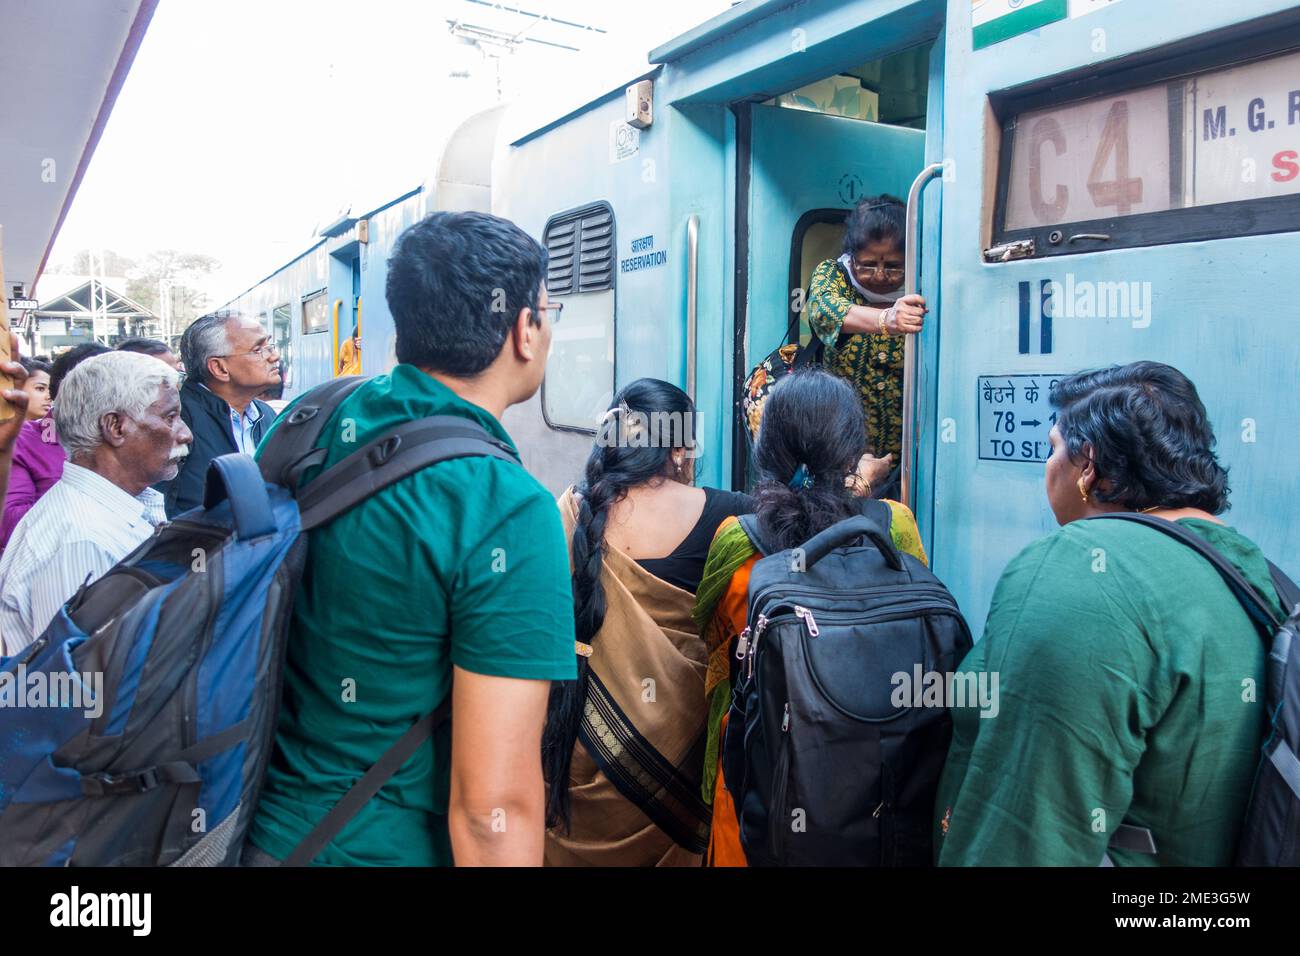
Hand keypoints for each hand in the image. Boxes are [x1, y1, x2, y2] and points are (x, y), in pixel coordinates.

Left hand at [0, 332, 29, 453]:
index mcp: (2, 384)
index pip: (7, 363)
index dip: (10, 349)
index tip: (8, 334)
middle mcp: (11, 388)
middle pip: (17, 366)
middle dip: (13, 354)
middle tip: (2, 347)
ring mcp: (16, 400)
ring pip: (21, 379)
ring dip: (15, 369)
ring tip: (4, 366)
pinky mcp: (19, 413)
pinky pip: (22, 400)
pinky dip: (15, 395)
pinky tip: (5, 394)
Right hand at [847, 453, 892, 495]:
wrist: (863, 482)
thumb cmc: (866, 468)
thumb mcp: (866, 457)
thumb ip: (870, 456)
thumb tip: (871, 457)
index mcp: (885, 462)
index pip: (889, 457)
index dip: (888, 455)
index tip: (889, 454)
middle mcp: (887, 470)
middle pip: (887, 465)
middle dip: (884, 462)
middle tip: (879, 461)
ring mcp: (884, 477)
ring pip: (884, 471)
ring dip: (880, 469)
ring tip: (874, 468)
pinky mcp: (880, 483)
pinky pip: (880, 477)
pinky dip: (877, 475)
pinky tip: (871, 475)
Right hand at [884, 294, 926, 334]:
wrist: (886, 321)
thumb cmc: (899, 311)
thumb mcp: (905, 303)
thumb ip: (916, 304)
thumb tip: (927, 310)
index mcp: (902, 301)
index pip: (917, 298)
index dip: (923, 302)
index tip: (922, 306)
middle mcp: (900, 309)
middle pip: (920, 311)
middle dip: (922, 314)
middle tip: (918, 315)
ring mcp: (900, 319)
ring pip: (919, 320)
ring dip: (920, 321)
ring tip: (916, 321)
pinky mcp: (901, 328)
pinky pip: (916, 328)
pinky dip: (919, 328)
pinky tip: (916, 327)